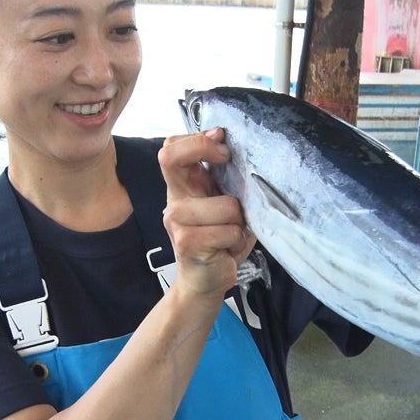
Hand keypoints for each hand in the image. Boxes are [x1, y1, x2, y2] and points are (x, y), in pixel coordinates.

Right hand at [158, 128, 255, 298]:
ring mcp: (177, 221)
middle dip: (205, 149)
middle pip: (171, 157)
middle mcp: (175, 199)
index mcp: (184, 186)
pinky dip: (237, 240)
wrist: (205, 280)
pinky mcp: (186, 242)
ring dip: (239, 220)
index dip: (197, 139)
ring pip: (225, 204)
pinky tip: (228, 249)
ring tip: (232, 232)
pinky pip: (228, 231)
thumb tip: (249, 156)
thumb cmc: (220, 239)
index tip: (223, 143)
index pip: (171, 148)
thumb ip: (229, 180)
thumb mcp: (224, 203)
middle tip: (227, 160)